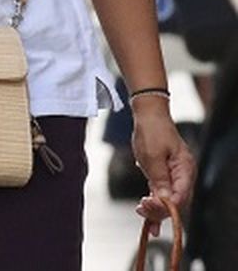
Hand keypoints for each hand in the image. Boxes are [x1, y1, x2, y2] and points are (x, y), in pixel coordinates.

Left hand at [130, 100, 194, 232]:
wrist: (149, 114)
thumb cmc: (152, 131)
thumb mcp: (152, 155)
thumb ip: (159, 178)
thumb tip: (165, 200)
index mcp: (185, 169)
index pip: (181, 196)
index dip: (166, 206)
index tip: (149, 206)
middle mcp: (184, 175)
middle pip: (176, 201)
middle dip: (159, 209)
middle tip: (140, 210)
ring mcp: (175, 175)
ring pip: (168, 198)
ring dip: (155, 208)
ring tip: (141, 213)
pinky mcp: (165, 173)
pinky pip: (162, 191)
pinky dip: (154, 200)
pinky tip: (145, 210)